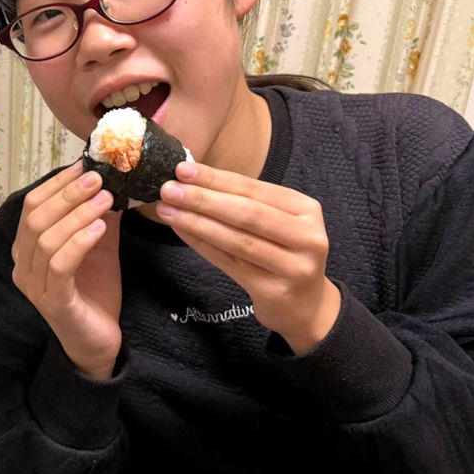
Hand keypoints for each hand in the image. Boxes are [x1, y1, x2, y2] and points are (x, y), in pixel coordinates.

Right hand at [12, 162, 122, 378]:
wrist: (100, 342)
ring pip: (47, 239)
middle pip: (36, 218)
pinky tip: (100, 227)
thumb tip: (110, 182)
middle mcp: (22, 266)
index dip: (57, 184)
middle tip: (98, 178)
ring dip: (78, 214)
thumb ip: (99, 218)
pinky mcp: (53, 302)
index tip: (84, 166)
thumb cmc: (95, 293)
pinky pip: (60, 264)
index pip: (32, 206)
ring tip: (106, 199)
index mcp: (27, 250)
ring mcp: (34, 286)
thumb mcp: (99, 247)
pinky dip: (80, 240)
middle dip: (68, 194)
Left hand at [156, 161, 340, 353]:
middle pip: (247, 213)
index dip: (216, 178)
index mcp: (306, 210)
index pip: (254, 189)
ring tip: (166, 210)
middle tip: (168, 188)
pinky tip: (181, 231)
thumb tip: (190, 180)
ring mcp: (293, 267)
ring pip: (236, 240)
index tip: (182, 169)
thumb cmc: (282, 253)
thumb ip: (243, 202)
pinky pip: (229, 264)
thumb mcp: (276, 222)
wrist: (305, 305)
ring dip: (197, 223)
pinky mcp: (274, 291)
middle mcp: (306, 237)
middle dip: (203, 199)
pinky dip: (202, 245)